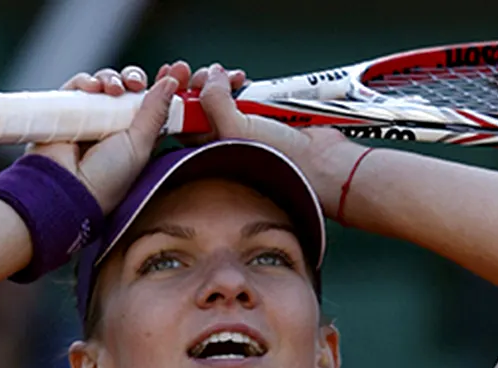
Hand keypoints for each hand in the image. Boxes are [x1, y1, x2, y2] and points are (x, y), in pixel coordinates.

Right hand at [28, 66, 178, 212]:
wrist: (67, 187)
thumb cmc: (107, 178)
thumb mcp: (141, 145)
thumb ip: (156, 113)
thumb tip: (171, 82)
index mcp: (136, 136)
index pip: (152, 104)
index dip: (163, 86)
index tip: (176, 70)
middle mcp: (113, 125)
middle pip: (128, 88)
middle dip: (135, 78)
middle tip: (137, 83)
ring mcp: (90, 117)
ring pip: (105, 83)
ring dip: (112, 79)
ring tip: (113, 89)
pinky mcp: (66, 110)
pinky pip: (77, 86)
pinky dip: (86, 81)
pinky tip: (92, 88)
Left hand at [175, 62, 367, 219]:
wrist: (321, 162)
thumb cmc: (279, 162)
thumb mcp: (235, 130)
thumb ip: (214, 101)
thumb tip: (209, 76)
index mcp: (206, 154)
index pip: (180, 122)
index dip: (175, 97)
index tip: (177, 79)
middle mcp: (220, 142)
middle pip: (197, 106)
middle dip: (199, 85)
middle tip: (205, 75)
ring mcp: (240, 128)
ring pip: (219, 98)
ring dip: (220, 82)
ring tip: (230, 77)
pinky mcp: (258, 116)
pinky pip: (241, 95)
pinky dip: (240, 84)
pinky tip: (243, 79)